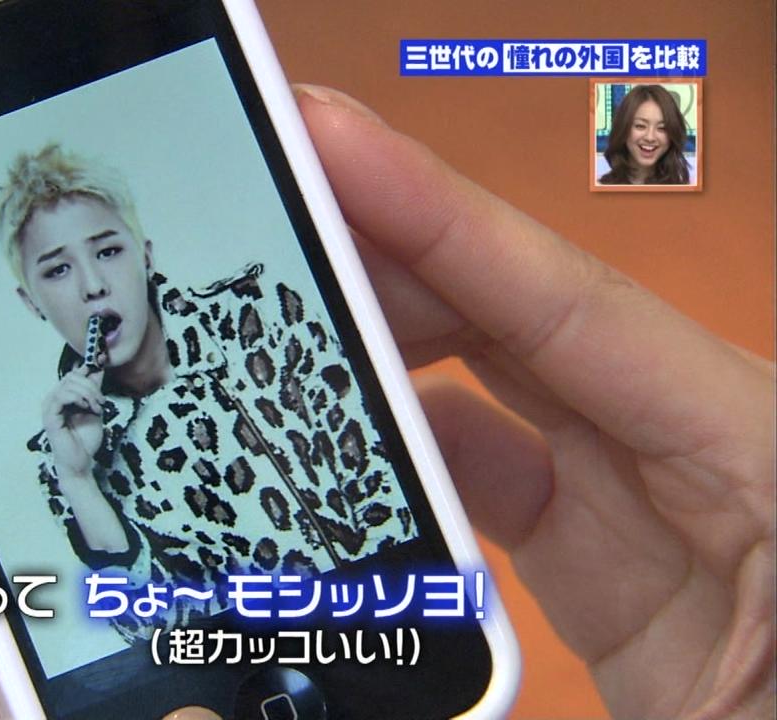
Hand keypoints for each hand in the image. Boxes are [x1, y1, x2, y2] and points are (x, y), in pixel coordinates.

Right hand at [41, 365, 106, 480]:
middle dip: (91, 386)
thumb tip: (97, 370)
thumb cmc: (85, 439)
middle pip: (72, 376)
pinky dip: (77, 398)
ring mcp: (50, 407)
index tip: (102, 374)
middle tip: (101, 402)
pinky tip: (85, 408)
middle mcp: (54, 399)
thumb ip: (94, 391)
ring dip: (87, 393)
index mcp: (63, 397)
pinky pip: (61, 396)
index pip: (73, 374)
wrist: (81, 461)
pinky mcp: (49, 416)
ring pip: (68, 384)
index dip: (88, 370)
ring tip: (96, 408)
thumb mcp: (94, 409)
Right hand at [296, 84, 774, 719]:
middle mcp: (708, 456)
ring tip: (277, 316)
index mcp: (766, 463)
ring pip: (501, 386)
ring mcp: (656, 506)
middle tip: (262, 214)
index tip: (325, 143)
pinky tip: (335, 450)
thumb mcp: (695, 709)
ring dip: (389, 344)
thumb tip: (257, 715)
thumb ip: (495, 668)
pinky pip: (498, 474)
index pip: (575, 307)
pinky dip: (409, 451)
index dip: (438, 215)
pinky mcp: (616, 564)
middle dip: (389, 254)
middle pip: (524, 317)